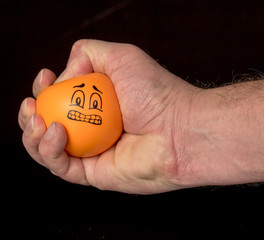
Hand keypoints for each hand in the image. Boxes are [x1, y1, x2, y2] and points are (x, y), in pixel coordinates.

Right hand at [18, 40, 196, 193]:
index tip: (44, 78)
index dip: (45, 89)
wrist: (179, 130)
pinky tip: (55, 131)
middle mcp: (93, 128)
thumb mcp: (122, 58)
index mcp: (98, 103)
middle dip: (31, 114)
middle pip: (48, 124)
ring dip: (33, 134)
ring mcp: (92, 152)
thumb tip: (64, 72)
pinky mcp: (93, 174)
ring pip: (48, 148)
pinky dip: (49, 150)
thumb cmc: (155, 93)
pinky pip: (61, 167)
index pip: (60, 98)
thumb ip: (89, 53)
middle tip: (32, 105)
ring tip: (39, 119)